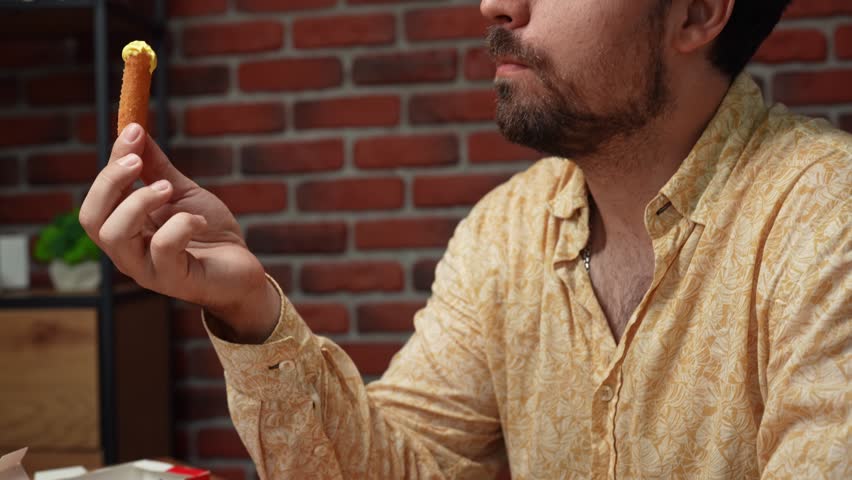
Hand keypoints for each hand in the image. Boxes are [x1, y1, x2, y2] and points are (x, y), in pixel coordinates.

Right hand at [80, 123, 278, 342]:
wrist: (242, 268)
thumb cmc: (209, 233)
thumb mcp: (181, 194)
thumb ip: (155, 169)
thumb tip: (134, 131)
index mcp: (124, 231)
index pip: (98, 199)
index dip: (110, 164)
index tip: (133, 131)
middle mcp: (127, 253)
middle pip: (91, 219)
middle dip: (110, 183)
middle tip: (138, 162)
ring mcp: (147, 270)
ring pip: (114, 235)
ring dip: (139, 202)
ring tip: (168, 190)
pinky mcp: (174, 280)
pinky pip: (162, 247)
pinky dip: (181, 224)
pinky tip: (200, 222)